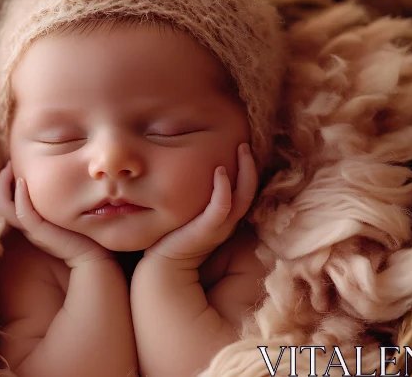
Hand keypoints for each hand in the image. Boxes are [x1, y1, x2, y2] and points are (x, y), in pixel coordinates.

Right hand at [0, 161, 111, 267]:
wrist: (92, 256)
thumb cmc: (82, 233)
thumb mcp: (64, 210)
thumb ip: (56, 198)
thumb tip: (57, 175)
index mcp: (30, 221)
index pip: (6, 201)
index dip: (5, 183)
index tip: (14, 164)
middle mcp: (27, 226)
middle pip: (1, 203)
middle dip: (2, 181)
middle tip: (9, 162)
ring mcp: (31, 230)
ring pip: (5, 207)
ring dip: (5, 185)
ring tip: (10, 167)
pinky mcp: (40, 233)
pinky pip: (22, 214)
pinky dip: (20, 197)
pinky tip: (23, 181)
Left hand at [146, 143, 256, 263]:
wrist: (162, 269)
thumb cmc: (171, 242)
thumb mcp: (187, 216)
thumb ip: (195, 202)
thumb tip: (190, 173)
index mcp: (224, 220)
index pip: (243, 194)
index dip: (247, 173)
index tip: (241, 150)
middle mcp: (226, 223)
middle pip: (248, 192)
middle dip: (249, 167)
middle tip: (244, 144)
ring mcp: (218, 228)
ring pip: (242, 197)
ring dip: (245, 171)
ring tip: (242, 148)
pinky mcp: (206, 231)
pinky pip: (221, 208)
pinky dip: (224, 190)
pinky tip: (220, 171)